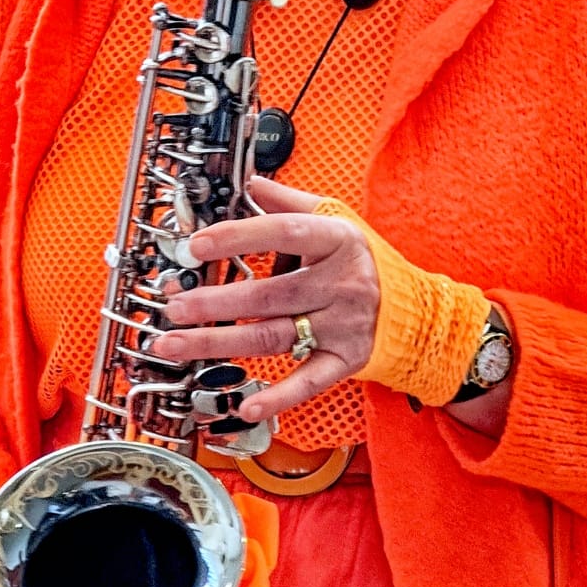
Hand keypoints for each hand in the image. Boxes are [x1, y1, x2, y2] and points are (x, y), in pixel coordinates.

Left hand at [149, 178, 380, 422]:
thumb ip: (290, 202)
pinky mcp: (345, 360)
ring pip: (273, 336)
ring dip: (219, 343)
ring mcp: (343, 326)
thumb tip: (250, 181)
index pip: (284, 233)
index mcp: (337, 241)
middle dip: (214, 303)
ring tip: (175, 343)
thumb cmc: (363, 260)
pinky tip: (246, 405)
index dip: (238, 237)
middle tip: (173, 306)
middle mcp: (342, 284)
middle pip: (269, 295)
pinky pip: (308, 381)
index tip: (197, 245)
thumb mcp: (335, 220)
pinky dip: (278, 397)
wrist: (412, 307)